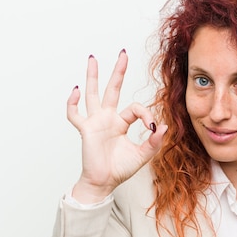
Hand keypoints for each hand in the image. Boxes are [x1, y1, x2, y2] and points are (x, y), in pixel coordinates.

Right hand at [66, 50, 166, 203]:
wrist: (104, 182)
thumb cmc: (120, 169)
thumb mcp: (143, 155)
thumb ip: (154, 142)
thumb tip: (163, 126)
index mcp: (121, 123)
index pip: (135, 108)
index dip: (146, 114)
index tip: (152, 127)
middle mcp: (107, 119)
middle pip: (113, 89)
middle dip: (118, 72)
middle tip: (123, 54)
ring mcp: (95, 122)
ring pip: (92, 94)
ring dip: (92, 76)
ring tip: (93, 58)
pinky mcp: (85, 130)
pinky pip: (74, 114)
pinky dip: (72, 103)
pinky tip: (75, 90)